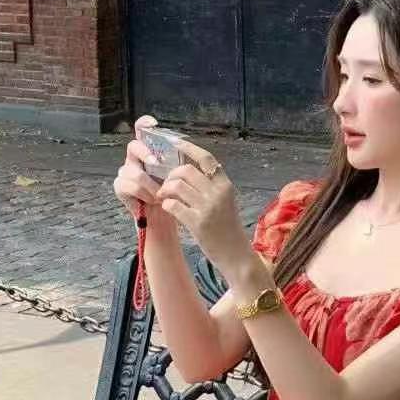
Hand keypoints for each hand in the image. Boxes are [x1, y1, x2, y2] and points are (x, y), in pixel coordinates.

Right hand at [113, 115, 173, 226]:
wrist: (164, 216)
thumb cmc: (172, 193)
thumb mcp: (177, 174)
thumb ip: (176, 160)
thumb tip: (183, 147)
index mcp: (149, 150)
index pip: (141, 131)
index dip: (144, 124)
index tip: (153, 123)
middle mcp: (135, 158)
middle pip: (133, 146)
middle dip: (146, 154)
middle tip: (157, 163)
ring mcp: (125, 172)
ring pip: (134, 171)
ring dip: (150, 184)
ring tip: (160, 194)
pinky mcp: (120, 186)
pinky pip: (130, 185)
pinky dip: (144, 194)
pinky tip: (152, 200)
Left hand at [156, 139, 253, 279]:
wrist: (236, 255)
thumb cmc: (228, 229)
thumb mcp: (226, 202)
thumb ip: (211, 187)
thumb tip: (186, 171)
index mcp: (225, 185)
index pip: (206, 158)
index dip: (188, 148)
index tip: (175, 143)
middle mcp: (218, 193)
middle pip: (185, 170)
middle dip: (170, 175)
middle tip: (166, 185)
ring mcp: (207, 208)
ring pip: (176, 186)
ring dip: (165, 190)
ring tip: (163, 197)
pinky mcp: (198, 223)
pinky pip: (173, 205)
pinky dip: (166, 205)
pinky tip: (168, 209)